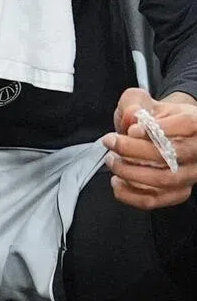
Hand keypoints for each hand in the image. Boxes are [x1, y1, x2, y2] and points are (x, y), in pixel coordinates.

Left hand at [103, 88, 196, 209]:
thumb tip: (133, 120)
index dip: (158, 128)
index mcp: (194, 122)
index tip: (131, 129)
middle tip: (111, 142)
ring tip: (112, 161)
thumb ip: (133, 103)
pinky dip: (133, 195)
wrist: (162, 132)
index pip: (186, 125)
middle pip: (172, 155)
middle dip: (134, 150)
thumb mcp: (141, 100)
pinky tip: (117, 183)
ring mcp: (190, 175)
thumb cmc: (152, 116)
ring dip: (132, 173)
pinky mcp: (179, 192)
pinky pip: (158, 199)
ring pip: (166, 180)